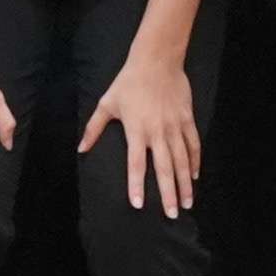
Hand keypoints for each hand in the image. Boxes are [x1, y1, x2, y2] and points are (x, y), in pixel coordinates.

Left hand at [87, 47, 203, 212]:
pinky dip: (195, 161)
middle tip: (172, 215)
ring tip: (188, 203)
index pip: (136, 164)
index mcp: (136, 130)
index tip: (138, 205)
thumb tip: (80, 148)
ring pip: (182, 160)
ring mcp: (175, 126)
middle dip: (169, 194)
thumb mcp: (107, 103)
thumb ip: (94, 128)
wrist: (156, 60)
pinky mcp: (187, 119)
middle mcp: (157, 132)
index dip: (136, 185)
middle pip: (164, 169)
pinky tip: (195, 176)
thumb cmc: (128, 82)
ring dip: (185, 183)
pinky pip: (193, 144)